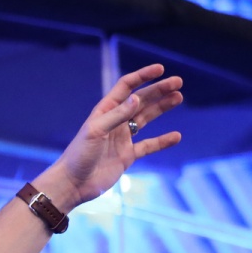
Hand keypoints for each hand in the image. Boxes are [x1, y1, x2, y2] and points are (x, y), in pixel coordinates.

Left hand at [42, 64, 183, 210]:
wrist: (73, 184)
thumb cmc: (79, 155)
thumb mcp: (96, 131)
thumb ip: (116, 115)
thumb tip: (136, 98)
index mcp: (105, 111)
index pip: (126, 87)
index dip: (142, 77)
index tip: (160, 69)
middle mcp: (115, 122)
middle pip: (140, 101)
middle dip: (158, 90)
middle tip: (178, 82)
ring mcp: (122, 138)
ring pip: (146, 118)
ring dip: (162, 108)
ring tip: (178, 97)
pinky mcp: (127, 156)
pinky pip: (149, 145)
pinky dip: (162, 141)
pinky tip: (176, 136)